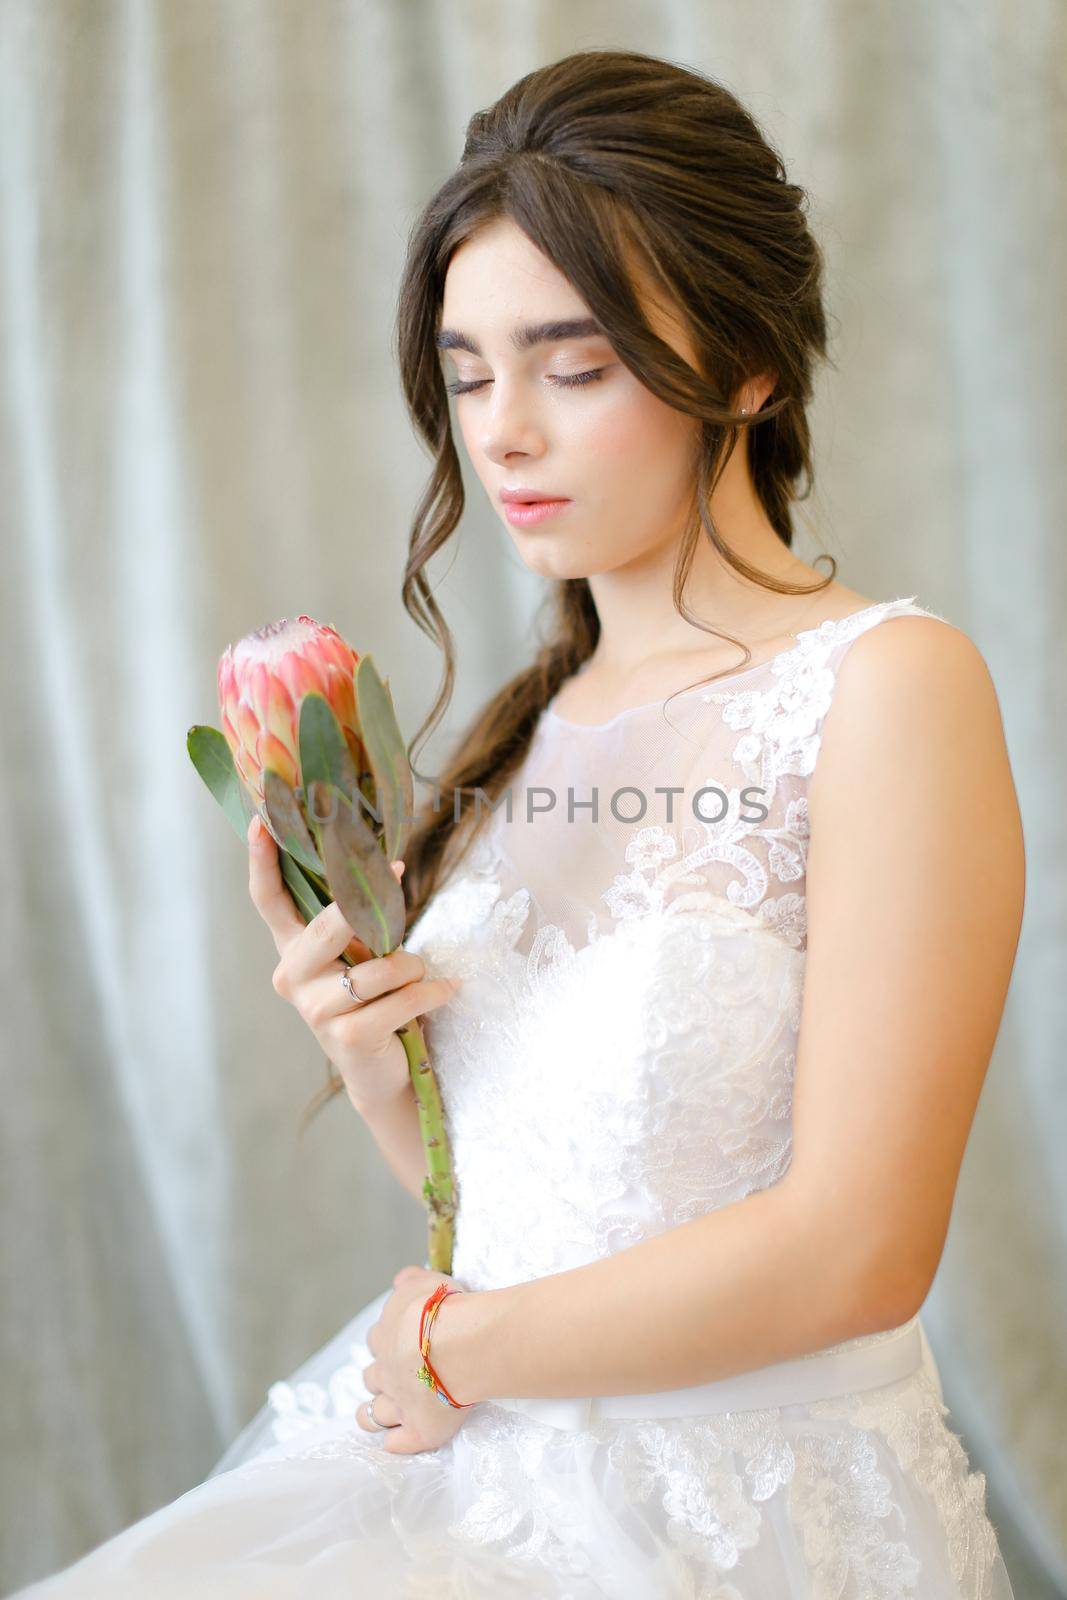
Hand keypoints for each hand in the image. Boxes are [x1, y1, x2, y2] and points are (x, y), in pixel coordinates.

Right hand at [246, 816, 460, 1112]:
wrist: (383, 1073)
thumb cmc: (374, 1002)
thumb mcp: (359, 956)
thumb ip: (357, 920)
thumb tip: (386, 864)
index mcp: (292, 951)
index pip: (268, 900)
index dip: (261, 861)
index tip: (259, 821)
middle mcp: (293, 977)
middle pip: (329, 922)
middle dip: (368, 900)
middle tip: (396, 871)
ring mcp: (316, 1010)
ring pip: (381, 964)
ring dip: (413, 964)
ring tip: (419, 973)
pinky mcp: (348, 1036)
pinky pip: (404, 997)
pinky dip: (432, 991)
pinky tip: (445, 990)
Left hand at [355, 1265, 471, 1454]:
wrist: (456, 1344)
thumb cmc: (444, 1309)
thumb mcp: (427, 1282)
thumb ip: (411, 1280)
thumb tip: (400, 1280)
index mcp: (386, 1336)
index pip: (376, 1340)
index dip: (386, 1343)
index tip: (400, 1343)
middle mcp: (386, 1371)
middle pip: (371, 1378)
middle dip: (379, 1379)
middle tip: (397, 1379)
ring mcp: (399, 1404)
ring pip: (373, 1415)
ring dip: (375, 1415)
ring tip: (383, 1417)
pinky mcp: (417, 1431)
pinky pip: (397, 1444)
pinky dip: (396, 1443)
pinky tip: (399, 1441)